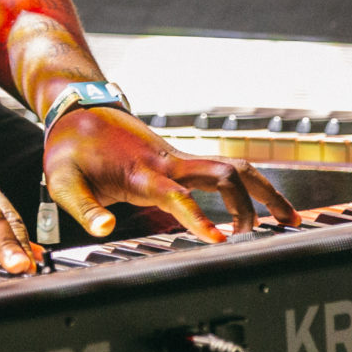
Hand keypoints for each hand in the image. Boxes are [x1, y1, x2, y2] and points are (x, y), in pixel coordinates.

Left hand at [44, 107, 298, 241]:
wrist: (77, 110)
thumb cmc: (70, 148)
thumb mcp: (62, 180)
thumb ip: (84, 208)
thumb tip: (104, 231)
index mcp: (142, 171)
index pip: (178, 195)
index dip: (199, 217)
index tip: (219, 241)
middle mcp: (169, 161)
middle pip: (225, 173)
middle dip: (251, 202)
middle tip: (259, 237)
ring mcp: (179, 158)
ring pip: (235, 168)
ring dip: (263, 191)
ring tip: (289, 221)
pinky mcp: (181, 160)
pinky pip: (224, 170)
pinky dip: (248, 186)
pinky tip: (261, 208)